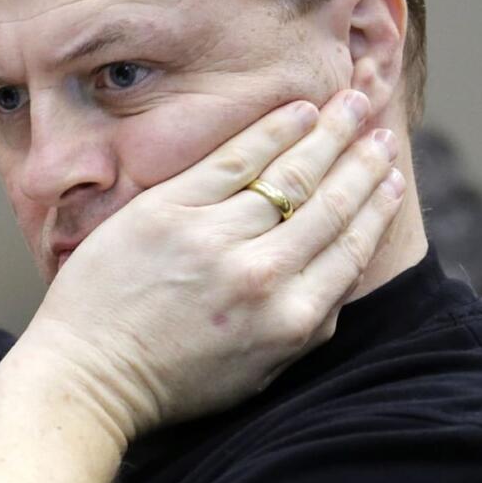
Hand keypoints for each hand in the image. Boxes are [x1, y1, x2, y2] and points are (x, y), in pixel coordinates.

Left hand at [17, 89, 404, 442]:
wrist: (89, 374)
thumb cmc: (170, 379)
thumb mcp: (258, 371)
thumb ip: (305, 326)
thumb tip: (340, 275)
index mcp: (290, 321)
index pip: (349, 249)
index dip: (376, 206)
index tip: (392, 177)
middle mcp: (262, 276)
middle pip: (329, 204)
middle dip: (362, 161)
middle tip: (382, 129)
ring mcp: (214, 239)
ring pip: (290, 175)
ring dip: (329, 134)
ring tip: (352, 103)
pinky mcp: (169, 210)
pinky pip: (234, 159)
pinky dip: (273, 131)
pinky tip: (298, 111)